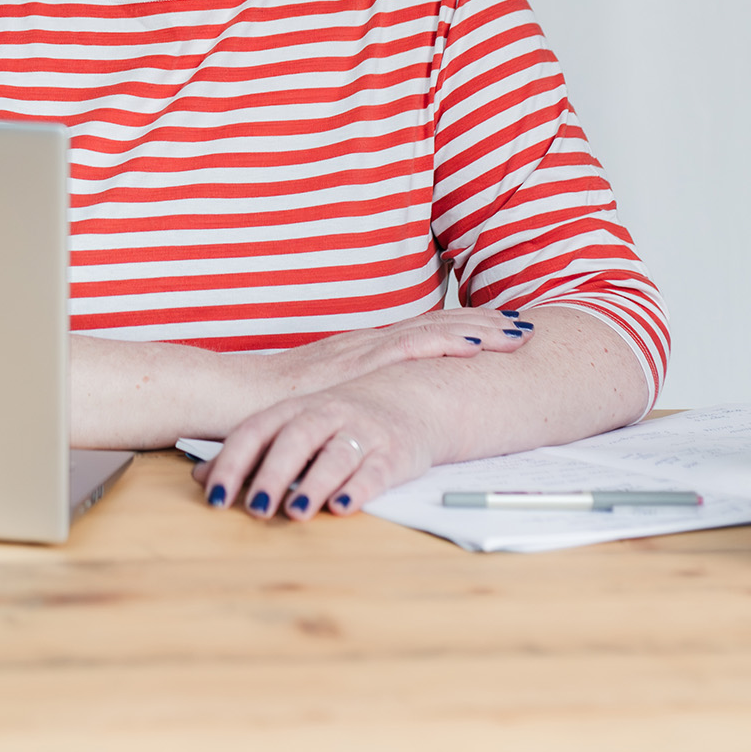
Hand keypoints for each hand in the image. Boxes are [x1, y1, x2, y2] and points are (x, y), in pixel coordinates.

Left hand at [198, 371, 437, 522]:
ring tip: (298, 511)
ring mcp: (360, 432)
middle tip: (257, 508)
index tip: (215, 497)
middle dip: (274, 474)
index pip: (255, 432)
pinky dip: (359, 489)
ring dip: (315, 483)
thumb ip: (249, 452)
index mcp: (293, 410)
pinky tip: (344, 507)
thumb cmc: (339, 417)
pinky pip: (375, 471)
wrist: (410, 394)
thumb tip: (200, 478)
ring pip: (334, 456)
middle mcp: (325, 416)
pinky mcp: (392, 453)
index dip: (233, 463)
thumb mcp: (292, 425)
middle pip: (294, 441)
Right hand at [264, 305, 535, 400]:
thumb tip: (368, 424)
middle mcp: (365, 344)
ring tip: (516, 333)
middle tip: (526, 327)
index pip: (421, 335)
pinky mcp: (351, 364)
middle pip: (435, 327)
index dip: (464, 331)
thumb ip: (343, 409)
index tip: (501, 330)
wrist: (224, 391)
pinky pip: (406, 349)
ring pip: (431, 332)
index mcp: (359, 352)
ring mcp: (359, 350)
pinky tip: (473, 346)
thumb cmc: (262, 405)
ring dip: (477, 332)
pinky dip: (443, 345)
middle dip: (483, 327)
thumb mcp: (315, 407)